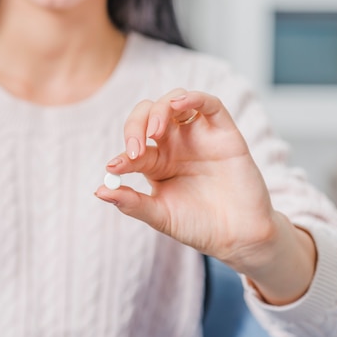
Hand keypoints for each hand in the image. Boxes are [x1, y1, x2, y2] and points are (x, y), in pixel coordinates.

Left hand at [95, 89, 315, 304]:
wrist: (238, 237)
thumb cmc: (199, 226)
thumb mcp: (160, 216)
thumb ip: (131, 203)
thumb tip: (99, 190)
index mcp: (156, 162)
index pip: (134, 146)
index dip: (123, 154)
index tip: (115, 167)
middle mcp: (175, 144)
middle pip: (148, 115)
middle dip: (136, 125)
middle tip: (136, 148)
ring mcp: (198, 136)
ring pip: (174, 102)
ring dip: (159, 110)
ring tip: (154, 132)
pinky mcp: (223, 132)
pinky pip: (208, 104)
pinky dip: (192, 98)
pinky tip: (178, 104)